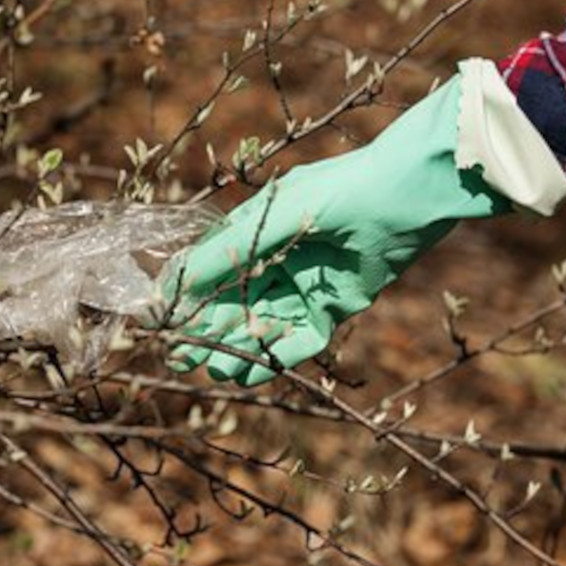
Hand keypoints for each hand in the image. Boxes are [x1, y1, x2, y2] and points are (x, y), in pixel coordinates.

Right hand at [165, 76, 510, 385]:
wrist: (403, 194)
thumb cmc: (335, 193)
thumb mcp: (272, 219)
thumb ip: (225, 254)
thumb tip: (173, 285)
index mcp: (253, 234)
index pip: (209, 273)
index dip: (185, 299)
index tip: (162, 324)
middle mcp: (275, 262)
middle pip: (231, 306)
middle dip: (206, 332)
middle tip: (182, 357)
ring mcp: (303, 286)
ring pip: (260, 326)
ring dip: (236, 348)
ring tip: (214, 368)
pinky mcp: (332, 307)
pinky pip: (298, 339)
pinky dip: (275, 356)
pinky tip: (250, 371)